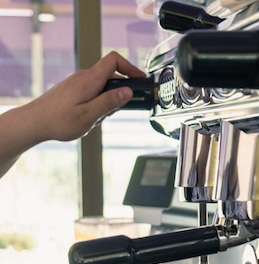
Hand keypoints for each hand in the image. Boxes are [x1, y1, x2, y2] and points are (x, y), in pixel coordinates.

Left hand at [28, 51, 145, 141]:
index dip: (130, 68)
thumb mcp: (89, 115)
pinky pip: (94, 92)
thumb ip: (110, 102)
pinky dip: (99, 103)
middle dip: (121, 92)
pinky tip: (91, 118)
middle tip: (121, 110)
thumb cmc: (58, 120)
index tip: (140, 81)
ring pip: (103, 86)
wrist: (33, 122)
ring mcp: (78, 82)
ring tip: (98, 118)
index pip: (114, 60)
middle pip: (111, 75)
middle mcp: (84, 77)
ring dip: (108, 101)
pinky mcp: (74, 89)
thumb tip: (128, 91)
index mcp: (90, 80)